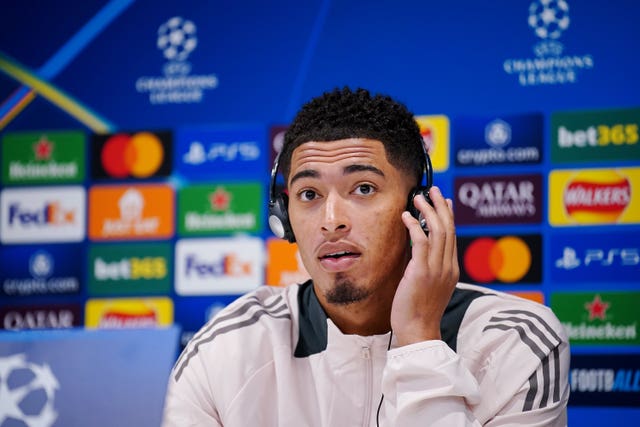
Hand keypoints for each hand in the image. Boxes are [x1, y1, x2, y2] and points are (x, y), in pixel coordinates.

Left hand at [390, 186, 459, 345]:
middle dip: (441, 206)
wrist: (417, 331)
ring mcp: (436, 269)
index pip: (452, 236)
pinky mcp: (421, 272)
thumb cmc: (418, 312)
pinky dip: (414, 226)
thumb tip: (418, 251)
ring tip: (418, 197)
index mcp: (451, 270)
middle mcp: (448, 267)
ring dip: (428, 210)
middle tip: (433, 190)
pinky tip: (406, 216)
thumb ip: (427, 268)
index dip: (448, 216)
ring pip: (437, 231)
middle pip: (448, 228)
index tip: (445, 202)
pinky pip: (420, 241)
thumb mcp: (428, 287)